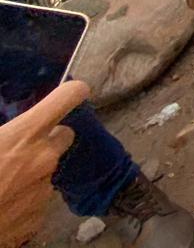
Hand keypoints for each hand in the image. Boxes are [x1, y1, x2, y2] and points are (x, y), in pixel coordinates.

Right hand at [0, 79, 89, 247]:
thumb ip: (3, 130)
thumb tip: (9, 129)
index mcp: (26, 134)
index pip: (69, 96)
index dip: (71, 92)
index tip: (70, 92)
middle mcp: (44, 158)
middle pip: (65, 135)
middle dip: (48, 139)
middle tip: (21, 148)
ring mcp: (44, 189)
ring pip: (48, 171)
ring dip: (32, 173)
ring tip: (3, 182)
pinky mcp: (39, 218)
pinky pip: (37, 201)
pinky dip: (24, 201)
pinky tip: (2, 205)